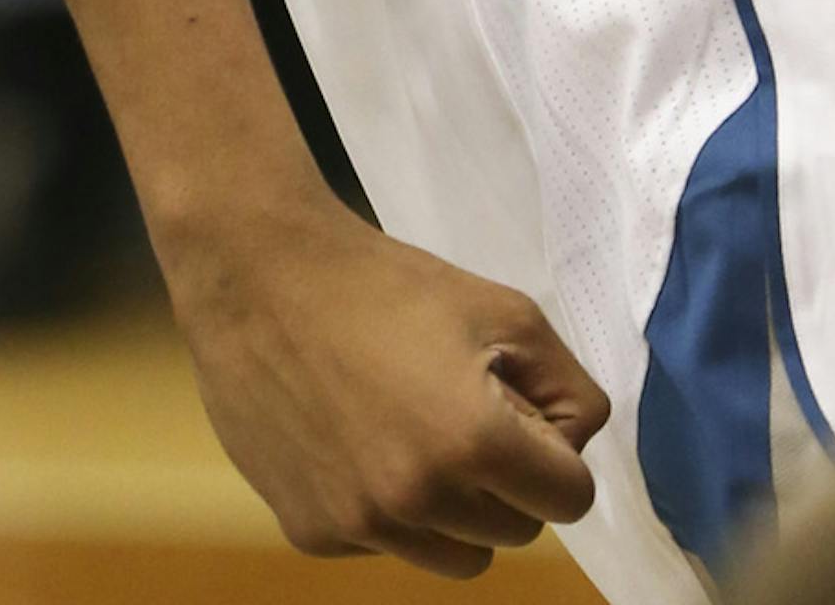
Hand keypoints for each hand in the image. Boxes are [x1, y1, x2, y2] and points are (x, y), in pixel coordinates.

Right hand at [172, 197, 607, 577]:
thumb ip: (566, 386)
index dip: (555, 452)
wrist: (259, 278)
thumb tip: (575, 446)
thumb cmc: (386, 283)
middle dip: (507, 479)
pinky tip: (358, 440)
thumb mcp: (502, 309)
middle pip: (516, 532)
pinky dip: (389, 509)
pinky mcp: (312, 535)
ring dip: (455, 508)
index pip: (571, 499)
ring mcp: (361, 527)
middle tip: (465, 411)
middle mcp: (418, 502)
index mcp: (473, 444)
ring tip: (416, 431)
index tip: (521, 410)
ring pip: (456, 556)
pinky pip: (387, 546)